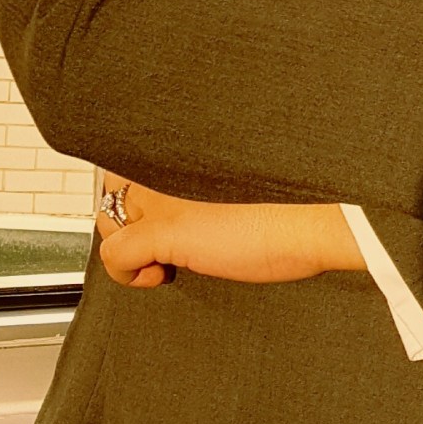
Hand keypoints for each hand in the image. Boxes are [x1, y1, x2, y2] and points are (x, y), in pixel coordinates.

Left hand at [94, 174, 366, 288]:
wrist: (316, 218)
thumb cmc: (291, 204)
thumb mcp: (237, 181)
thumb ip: (203, 182)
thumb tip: (182, 208)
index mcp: (185, 148)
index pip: (129, 157)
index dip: (135, 187)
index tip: (155, 209)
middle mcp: (169, 164)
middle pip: (111, 183)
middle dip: (126, 215)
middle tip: (159, 241)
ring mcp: (165, 196)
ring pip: (107, 216)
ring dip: (127, 243)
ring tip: (163, 258)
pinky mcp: (166, 230)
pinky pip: (114, 254)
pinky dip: (128, 274)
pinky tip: (161, 275)